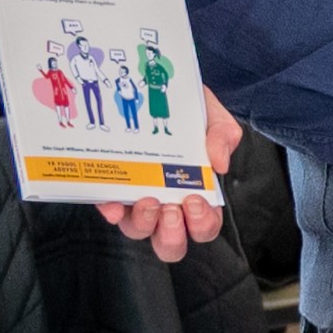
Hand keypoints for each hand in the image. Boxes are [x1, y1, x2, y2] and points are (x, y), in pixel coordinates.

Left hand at [97, 96, 239, 259]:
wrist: (156, 89)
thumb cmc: (189, 110)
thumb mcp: (213, 118)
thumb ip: (223, 136)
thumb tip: (219, 163)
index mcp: (197, 194)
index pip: (205, 225)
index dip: (203, 223)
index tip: (197, 200)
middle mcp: (167, 204)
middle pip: (171, 243)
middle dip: (173, 235)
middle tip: (173, 209)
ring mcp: (137, 199)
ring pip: (138, 230)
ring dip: (144, 223)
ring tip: (148, 200)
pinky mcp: (111, 188)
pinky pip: (108, 207)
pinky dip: (110, 209)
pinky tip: (113, 201)